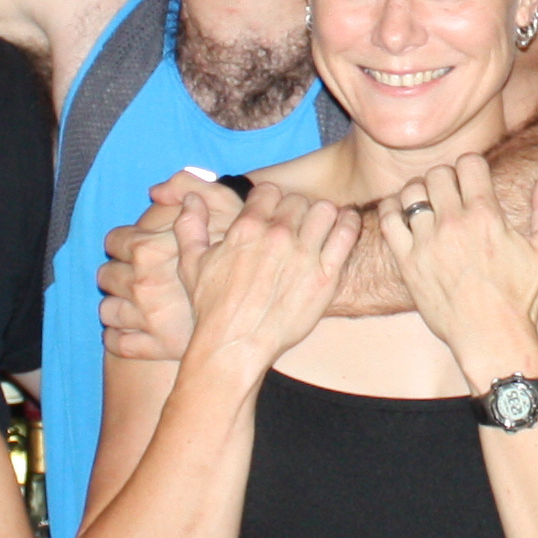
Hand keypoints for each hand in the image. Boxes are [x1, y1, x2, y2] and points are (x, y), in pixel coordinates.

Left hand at [99, 172, 239, 363]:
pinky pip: (119, 344)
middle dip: (118, 275)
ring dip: (116, 306)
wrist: (259, 309)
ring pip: (108, 310)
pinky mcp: (153, 347)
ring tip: (133, 305)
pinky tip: (131, 333)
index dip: (122, 243)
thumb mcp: (222, 205)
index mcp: (148, 249)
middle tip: (136, 277)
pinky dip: (120, 339)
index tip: (134, 249)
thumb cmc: (245, 252)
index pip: (114, 241)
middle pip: (106, 275)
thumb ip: (186, 185)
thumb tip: (155, 191)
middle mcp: (139, 282)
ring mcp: (144, 318)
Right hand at [178, 181, 355, 374]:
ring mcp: (303, 254)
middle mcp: (277, 236)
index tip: (272, 214)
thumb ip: (189, 226)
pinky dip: (348, 224)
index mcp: (246, 228)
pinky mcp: (325, 275)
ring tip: (319, 229)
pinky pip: (347, 233)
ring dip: (322, 216)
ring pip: (324, 209)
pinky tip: (343, 228)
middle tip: (294, 228)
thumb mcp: (191, 264)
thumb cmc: (212, 308)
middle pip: (298, 200)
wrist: (235, 346)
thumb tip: (190, 200)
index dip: (270, 200)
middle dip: (295, 210)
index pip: (269, 191)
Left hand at [388, 159, 537, 391]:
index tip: (474, 180)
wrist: (491, 338)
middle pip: (437, 173)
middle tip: (453, 195)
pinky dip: (392, 208)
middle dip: (447, 178)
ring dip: (421, 192)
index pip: (468, 162)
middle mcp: (453, 224)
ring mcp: (426, 242)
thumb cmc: (521, 298)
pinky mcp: (407, 262)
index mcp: (486, 216)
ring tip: (430, 205)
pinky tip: (403, 213)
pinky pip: (388, 219)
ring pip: (411, 192)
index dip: (472, 166)